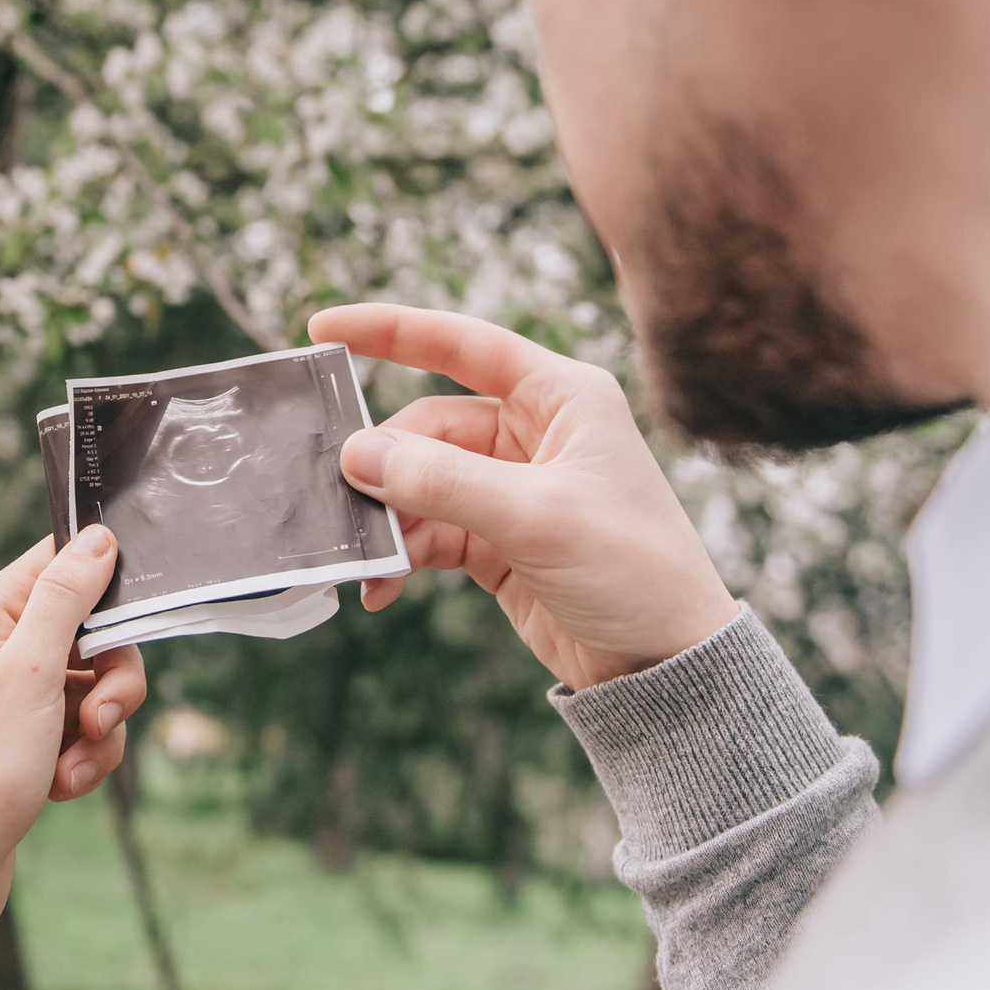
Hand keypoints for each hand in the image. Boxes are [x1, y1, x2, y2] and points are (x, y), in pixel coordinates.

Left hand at [0, 526, 145, 942]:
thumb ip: (66, 598)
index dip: (105, 585)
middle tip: (98, 718)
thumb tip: (99, 537)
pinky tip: (61, 786)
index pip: (62, 560)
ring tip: (71, 766)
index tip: (124, 624)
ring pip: (98, 687)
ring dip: (101, 731)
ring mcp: (18, 695)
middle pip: (95, 630)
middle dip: (112, 680)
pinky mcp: (31, 739)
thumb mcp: (30, 671)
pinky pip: (86, 731)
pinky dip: (86, 758)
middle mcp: (3, 646)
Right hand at [306, 304, 738, 691]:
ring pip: (421, 482)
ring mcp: (512, 487)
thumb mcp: (537, 519)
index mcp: (560, 398)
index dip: (391, 330)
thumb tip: (358, 454)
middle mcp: (534, 432)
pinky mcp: (497, 539)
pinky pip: (428, 529)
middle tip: (346, 506)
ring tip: (369, 566)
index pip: (463, 344)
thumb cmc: (632, 571)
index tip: (323, 328)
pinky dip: (401, 553)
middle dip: (387, 468)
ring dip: (390, 520)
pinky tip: (381, 586)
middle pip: (428, 427)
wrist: (666, 662)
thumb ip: (444, 482)